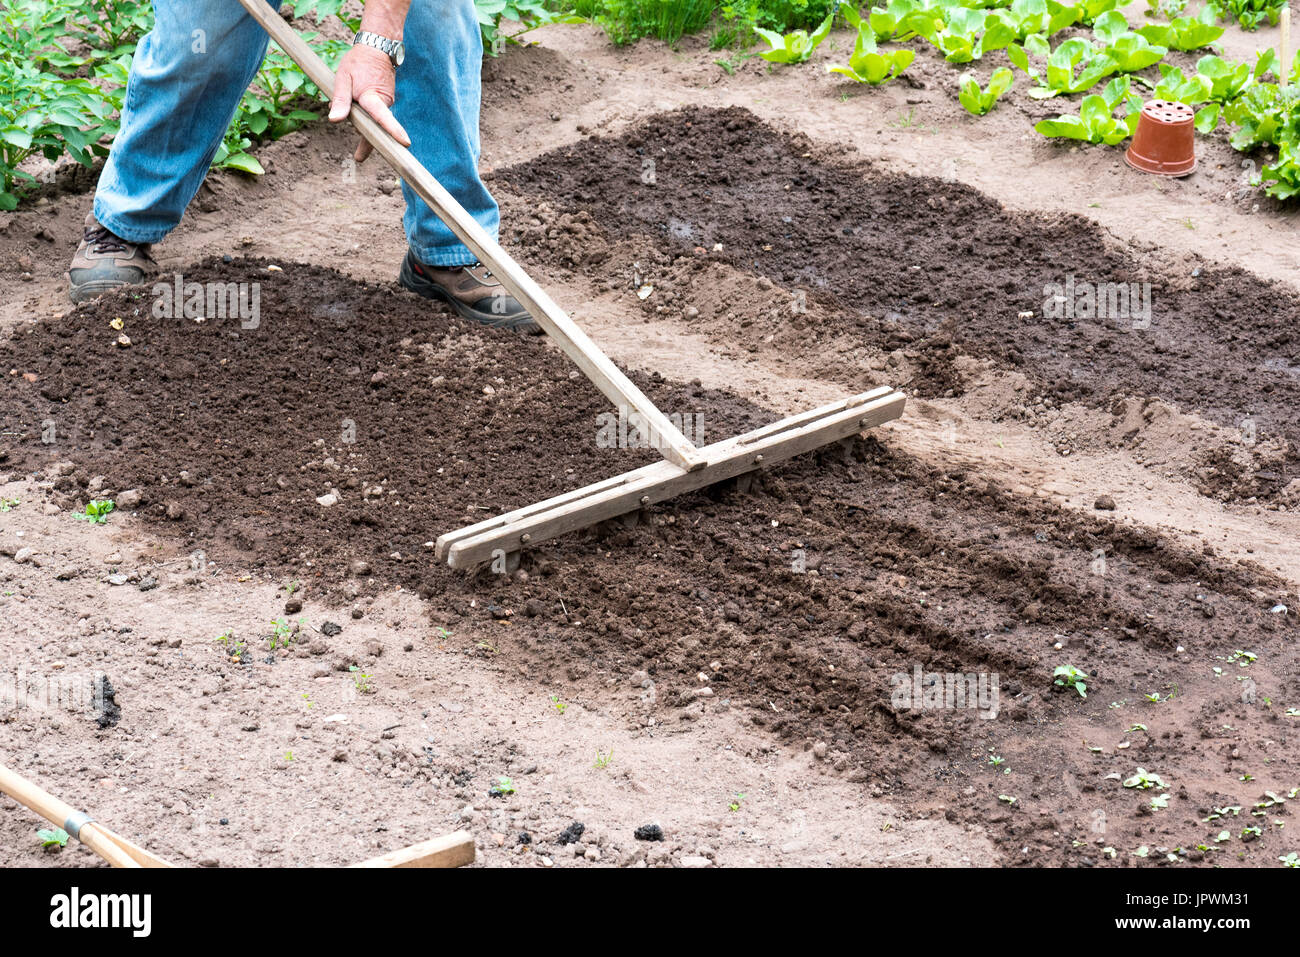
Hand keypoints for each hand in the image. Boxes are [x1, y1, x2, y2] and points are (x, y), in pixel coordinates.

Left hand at [327, 44, 410, 161]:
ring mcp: (388, 102)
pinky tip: (354, 103)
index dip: (393, 130)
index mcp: (373, 97)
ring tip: (343, 112)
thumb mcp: (342, 78)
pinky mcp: (386, 101)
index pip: (383, 116)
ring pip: (375, 120)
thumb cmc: (357, 63)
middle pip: (377, 127)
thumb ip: (339, 99)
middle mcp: (385, 102)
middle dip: (367, 142)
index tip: (405, 143)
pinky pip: (375, 114)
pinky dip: (365, 114)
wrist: (376, 48)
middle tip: (358, 158)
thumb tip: (334, 120)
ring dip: (362, 122)